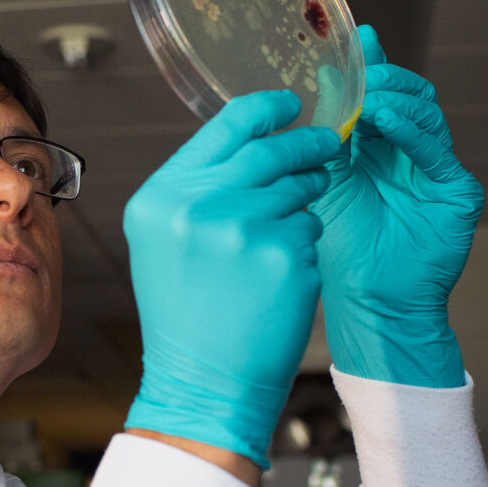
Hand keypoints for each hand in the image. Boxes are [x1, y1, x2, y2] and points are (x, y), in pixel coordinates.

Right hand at [123, 91, 340, 468]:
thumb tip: (252, 139)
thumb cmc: (186, 314)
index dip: (266, 108)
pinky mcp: (284, 257)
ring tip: (281, 238)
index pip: (224, 127)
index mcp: (160, 198)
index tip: (291, 102)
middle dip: (305, 146)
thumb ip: (196, 190)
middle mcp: (197, 206)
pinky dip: (304, 246)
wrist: (204, 383)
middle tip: (326, 146)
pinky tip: (281, 276)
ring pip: (296, 191)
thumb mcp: (165, 243)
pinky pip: (311, 230)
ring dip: (303, 203)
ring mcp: (243, 230)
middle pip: (270, 151)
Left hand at [310, 25, 482, 387]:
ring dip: (394, 99)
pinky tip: (384, 120)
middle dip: (383, 78)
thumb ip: (325, 129)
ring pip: (426, 115)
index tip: (355, 40)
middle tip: (359, 72)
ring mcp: (437, 170)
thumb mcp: (325, 177)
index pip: (381, 92)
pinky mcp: (457, 191)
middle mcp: (412, 152)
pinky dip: (411, 130)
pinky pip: (437, 151)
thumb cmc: (341, 245)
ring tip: (365, 96)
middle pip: (409, 95)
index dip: (370, 65)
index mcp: (379, 146)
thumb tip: (324, 75)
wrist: (368, 300)